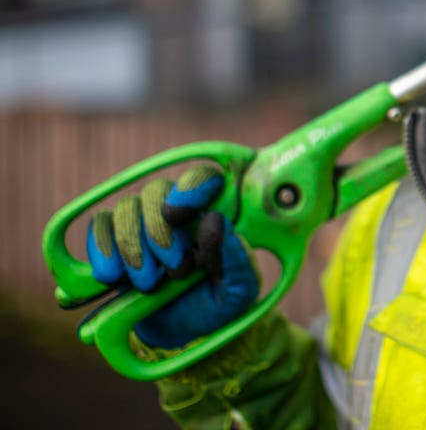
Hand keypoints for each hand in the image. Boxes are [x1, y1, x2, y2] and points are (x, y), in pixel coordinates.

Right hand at [86, 166, 258, 348]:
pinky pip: (100, 228)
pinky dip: (102, 249)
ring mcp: (142, 224)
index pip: (203, 178)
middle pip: (156, 192)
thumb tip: (215, 220)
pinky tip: (111, 276)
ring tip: (149, 284)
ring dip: (133, 247)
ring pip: (126, 209)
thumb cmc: (218, 303)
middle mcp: (176, 211)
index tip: (177, 214)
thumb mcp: (239, 288)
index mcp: (212, 214)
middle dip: (159, 232)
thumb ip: (236, 256)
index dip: (190, 187)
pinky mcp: (114, 242)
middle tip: (175, 270)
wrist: (184, 334)